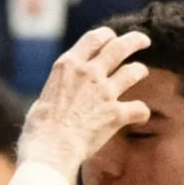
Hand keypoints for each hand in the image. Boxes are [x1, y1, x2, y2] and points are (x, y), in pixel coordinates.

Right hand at [18, 27, 150, 184]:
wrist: (50, 149)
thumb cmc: (39, 129)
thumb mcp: (44, 96)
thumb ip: (60, 89)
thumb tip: (62, 95)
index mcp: (68, 65)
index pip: (94, 39)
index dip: (107, 35)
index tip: (112, 37)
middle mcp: (89, 73)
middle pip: (119, 47)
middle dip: (135, 41)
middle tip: (143, 41)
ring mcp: (104, 92)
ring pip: (133, 71)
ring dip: (139, 70)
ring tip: (141, 71)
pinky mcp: (115, 113)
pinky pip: (138, 108)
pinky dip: (141, 112)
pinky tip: (141, 115)